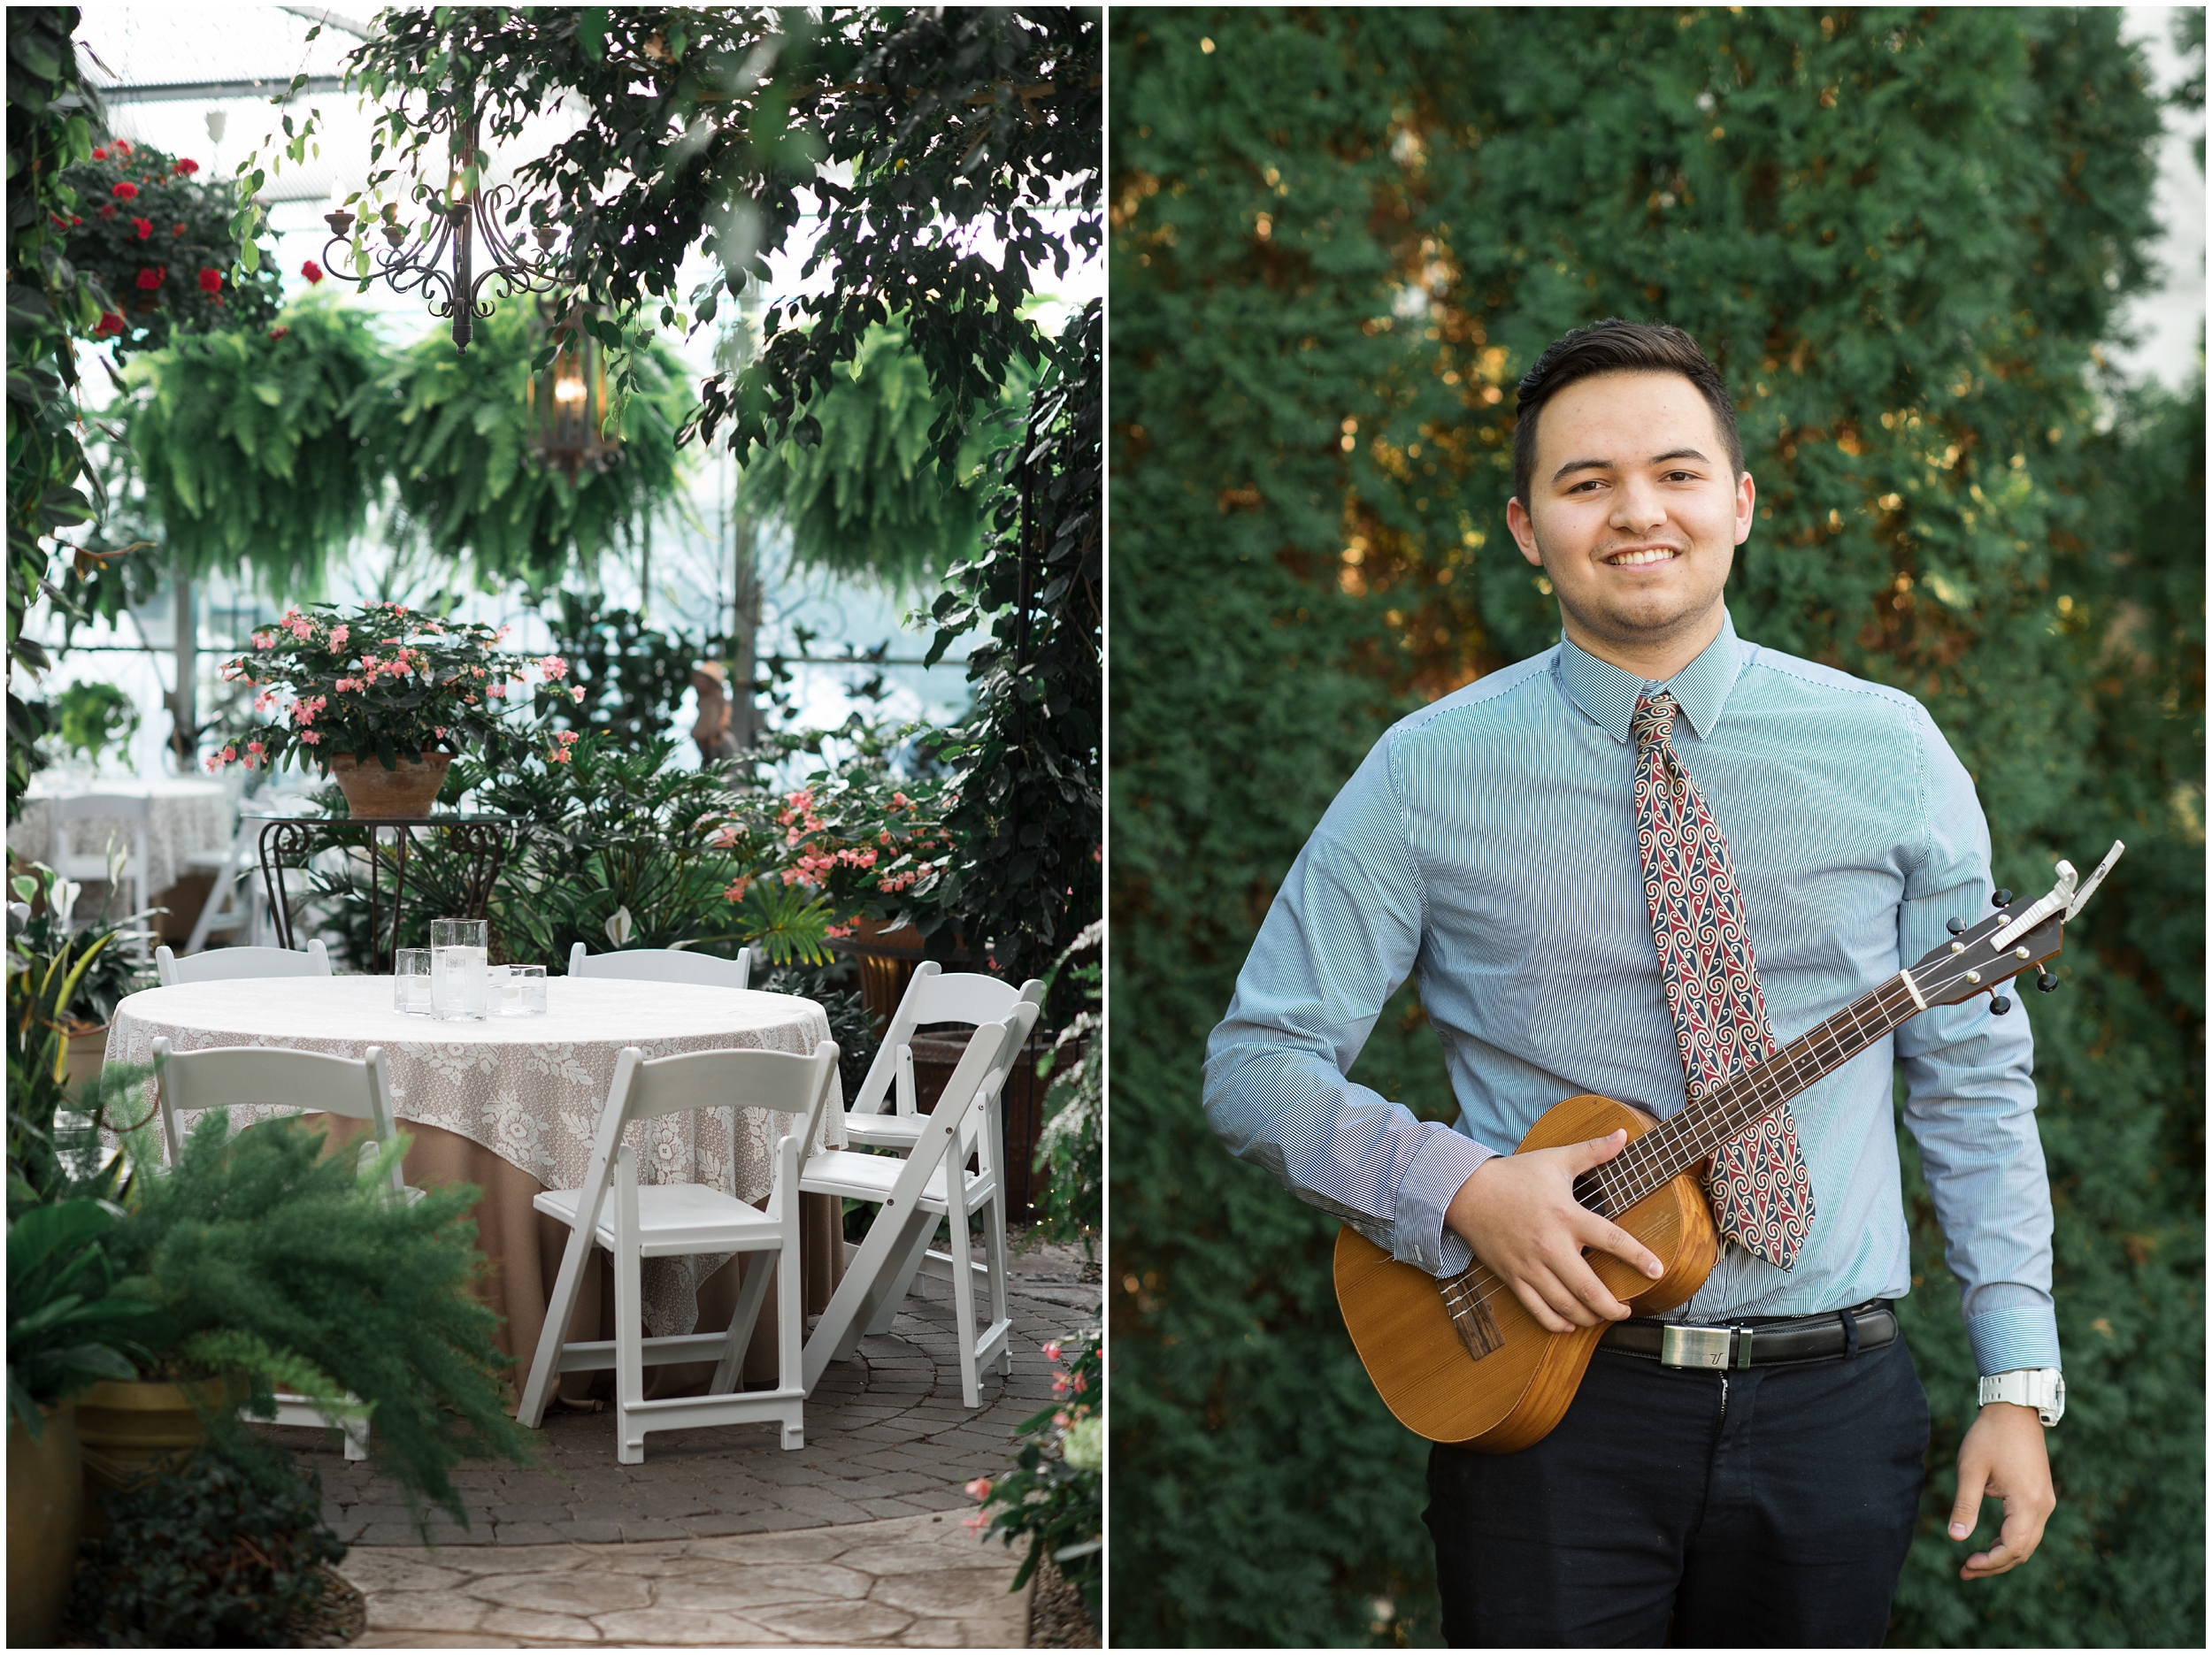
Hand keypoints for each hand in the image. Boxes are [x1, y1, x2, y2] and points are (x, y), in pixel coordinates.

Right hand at [1443, 1129, 1664, 1332]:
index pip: (1612, 1241)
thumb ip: (1592, 1151)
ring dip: (1591, 1317)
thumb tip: (1624, 1136)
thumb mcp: (1555, 1159)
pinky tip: (1571, 1323)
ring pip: (1566, 1306)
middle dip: (1615, 1307)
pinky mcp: (1513, 1278)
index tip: (1657, 1271)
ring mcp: (1531, 1266)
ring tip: (1603, 1315)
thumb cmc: (1515, 1175)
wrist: (1467, 1192)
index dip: (1638, 1258)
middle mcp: (1551, 1246)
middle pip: (1590, 1290)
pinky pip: (1538, 1311)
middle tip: (1628, 1309)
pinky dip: (1558, 1323)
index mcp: (1567, 1216)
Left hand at [1950, 1401, 2055, 1579]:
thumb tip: (1956, 1539)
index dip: (1988, 1563)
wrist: (2014, 1409)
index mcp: (2027, 1504)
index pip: (2012, 1548)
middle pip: (2023, 1550)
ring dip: (2003, 1554)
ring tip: (1974, 1562)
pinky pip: (2029, 1528)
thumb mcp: (1970, 1470)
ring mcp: (2046, 1502)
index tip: (1964, 1566)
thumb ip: (1965, 1506)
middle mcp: (2043, 1507)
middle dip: (1995, 1564)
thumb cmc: (1989, 1437)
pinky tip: (1990, 1543)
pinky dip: (2011, 1540)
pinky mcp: (2041, 1496)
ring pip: (2028, 1542)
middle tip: (1965, 1571)